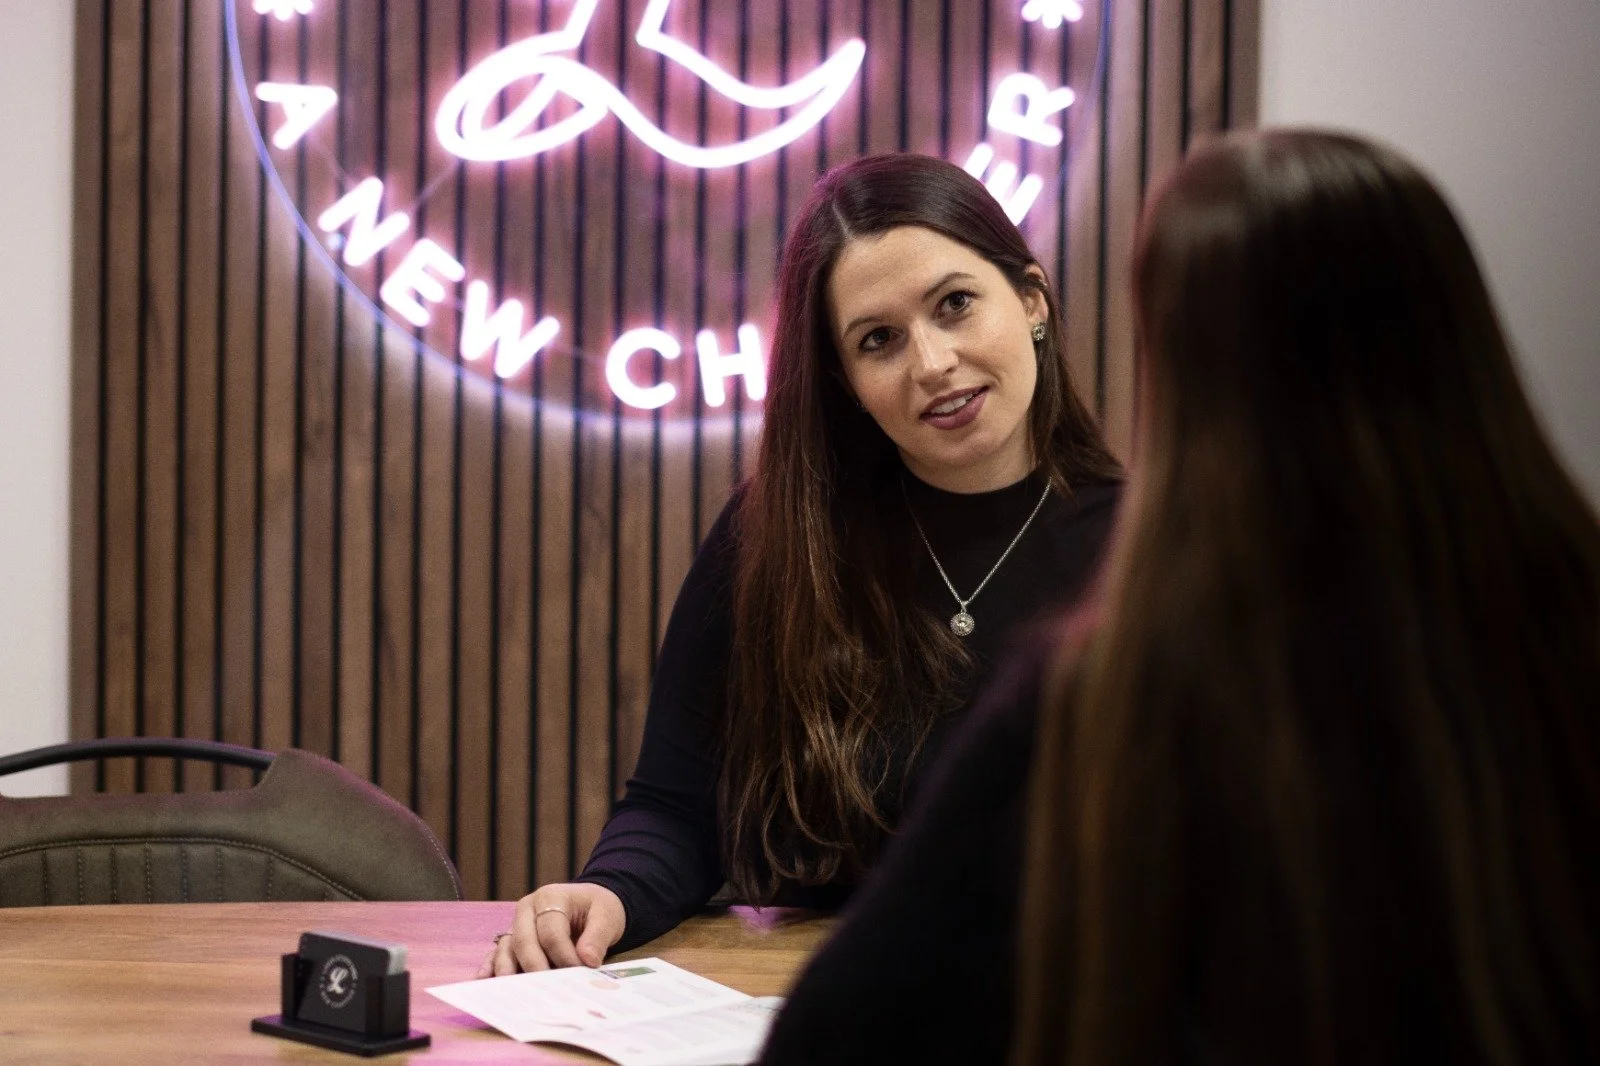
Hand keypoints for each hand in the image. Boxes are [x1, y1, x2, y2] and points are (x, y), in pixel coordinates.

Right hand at [476, 883, 626, 976]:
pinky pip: (497, 953)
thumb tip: (587, 960)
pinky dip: (490, 967)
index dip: (563, 954)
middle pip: (524, 940)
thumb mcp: (607, 915)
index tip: (576, 972)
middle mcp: (527, 910)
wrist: (591, 905)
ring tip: (509, 993)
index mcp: (551, 897)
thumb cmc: (598, 908)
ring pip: (506, 948)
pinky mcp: (512, 940)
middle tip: (543, 991)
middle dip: (533, 967)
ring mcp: (517, 925)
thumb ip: (598, 935)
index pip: (551, 930)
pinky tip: (483, 981)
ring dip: (507, 970)